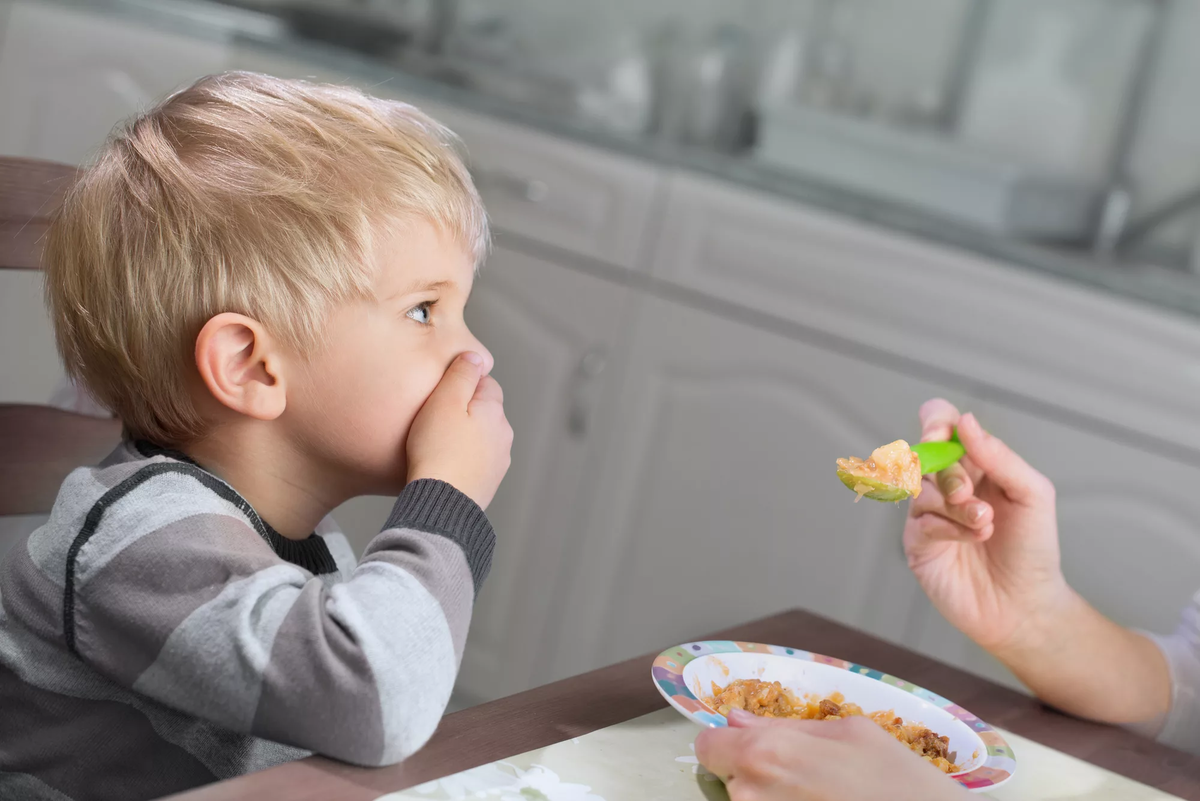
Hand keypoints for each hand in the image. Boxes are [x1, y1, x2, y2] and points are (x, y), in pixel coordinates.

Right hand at [405, 352, 512, 508]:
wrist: (442, 503)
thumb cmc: (437, 451)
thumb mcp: (444, 401)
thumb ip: (461, 375)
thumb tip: (475, 356)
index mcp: (494, 410)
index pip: (486, 383)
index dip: (461, 384)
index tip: (441, 394)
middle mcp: (503, 435)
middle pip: (483, 411)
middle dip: (463, 412)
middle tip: (434, 420)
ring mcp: (498, 461)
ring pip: (480, 437)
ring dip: (463, 437)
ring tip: (435, 445)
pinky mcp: (488, 483)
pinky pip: (475, 461)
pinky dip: (462, 459)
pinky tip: (443, 465)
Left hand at [694, 710, 968, 800]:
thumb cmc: (900, 783)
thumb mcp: (851, 733)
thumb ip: (788, 725)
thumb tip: (738, 720)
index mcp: (766, 752)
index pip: (707, 745)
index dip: (728, 743)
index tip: (751, 748)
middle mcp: (752, 794)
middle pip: (728, 778)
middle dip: (754, 774)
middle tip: (804, 778)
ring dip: (771, 798)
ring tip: (821, 796)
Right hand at [904, 399, 1068, 654]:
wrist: (1026, 603)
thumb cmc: (1033, 548)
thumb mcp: (1032, 493)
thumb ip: (999, 456)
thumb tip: (965, 421)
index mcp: (973, 464)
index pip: (941, 424)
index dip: (935, 421)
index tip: (941, 435)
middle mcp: (946, 484)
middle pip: (925, 455)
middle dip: (948, 472)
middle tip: (969, 493)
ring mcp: (928, 513)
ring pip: (921, 489)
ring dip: (956, 504)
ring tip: (985, 524)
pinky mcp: (918, 543)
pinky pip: (920, 521)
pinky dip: (949, 527)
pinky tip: (973, 538)